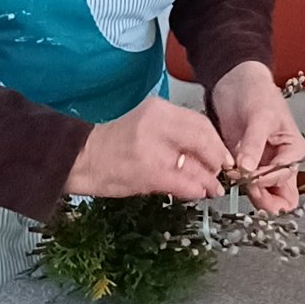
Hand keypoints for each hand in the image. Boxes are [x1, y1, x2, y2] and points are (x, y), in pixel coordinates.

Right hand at [66, 93, 230, 200]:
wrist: (81, 158)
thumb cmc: (113, 145)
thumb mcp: (146, 127)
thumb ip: (173, 135)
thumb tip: (204, 152)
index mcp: (157, 109)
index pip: (199, 122)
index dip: (216, 142)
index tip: (223, 155)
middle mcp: (157, 124)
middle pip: (203, 140)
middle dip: (217, 159)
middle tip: (220, 172)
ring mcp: (153, 148)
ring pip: (195, 163)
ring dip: (208, 179)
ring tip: (212, 188)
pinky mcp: (149, 172)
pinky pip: (182, 182)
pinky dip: (194, 189)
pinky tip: (197, 193)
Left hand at [210, 61, 304, 212]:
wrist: (235, 83)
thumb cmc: (257, 92)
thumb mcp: (259, 116)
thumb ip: (254, 144)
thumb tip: (247, 168)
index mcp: (293, 150)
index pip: (285, 176)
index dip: (266, 178)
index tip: (248, 173)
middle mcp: (281, 162)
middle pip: (283, 197)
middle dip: (265, 197)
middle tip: (246, 187)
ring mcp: (263, 167)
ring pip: (266, 197)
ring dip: (251, 195)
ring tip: (235, 179)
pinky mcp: (246, 167)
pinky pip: (246, 187)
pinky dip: (238, 186)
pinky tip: (229, 174)